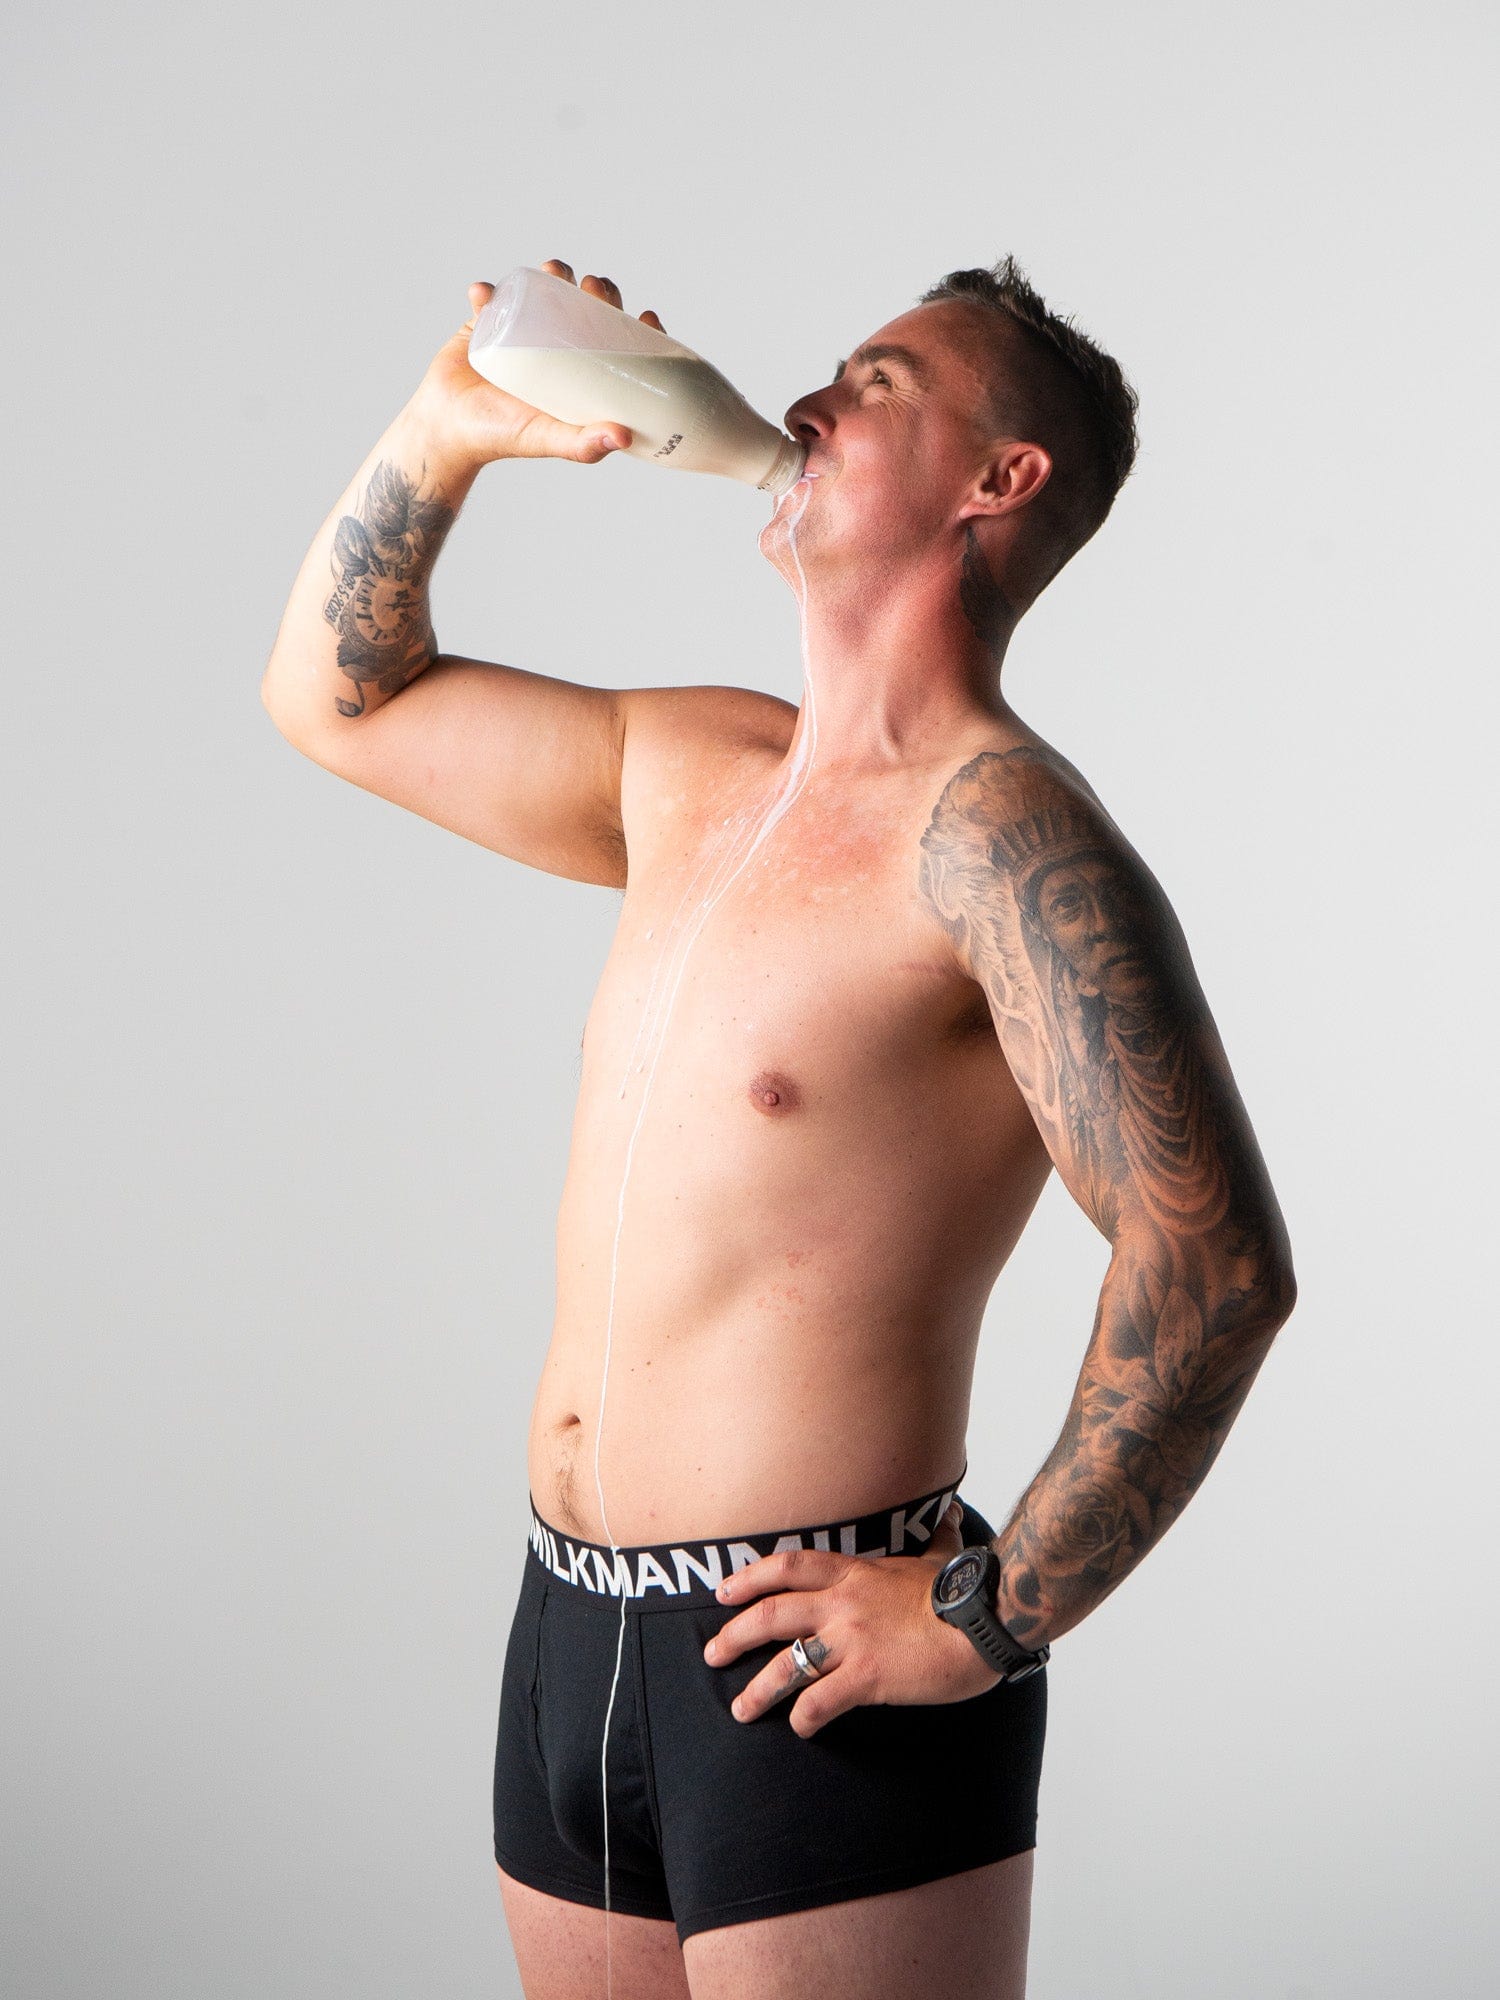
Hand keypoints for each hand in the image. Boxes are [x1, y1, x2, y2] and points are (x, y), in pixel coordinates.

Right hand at [407, 260, 669, 471]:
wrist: (448, 430)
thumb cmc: (502, 437)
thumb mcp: (548, 439)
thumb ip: (582, 445)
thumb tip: (624, 437)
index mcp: (577, 371)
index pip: (617, 342)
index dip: (635, 326)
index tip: (644, 316)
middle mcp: (555, 345)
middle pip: (588, 307)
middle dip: (597, 290)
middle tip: (593, 288)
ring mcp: (521, 329)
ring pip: (545, 290)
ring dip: (554, 274)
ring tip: (551, 272)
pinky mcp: (485, 320)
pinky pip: (489, 298)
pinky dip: (487, 292)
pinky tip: (484, 294)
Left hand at [703, 1498, 1001, 1737]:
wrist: (986, 1620)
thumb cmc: (966, 1589)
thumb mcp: (942, 1554)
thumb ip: (938, 1537)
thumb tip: (952, 1513)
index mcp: (855, 1572)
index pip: (789, 1566)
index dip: (751, 1577)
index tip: (725, 1592)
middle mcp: (843, 1602)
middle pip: (772, 1613)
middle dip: (735, 1634)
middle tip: (711, 1653)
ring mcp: (852, 1640)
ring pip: (787, 1663)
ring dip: (758, 1689)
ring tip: (740, 1710)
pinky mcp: (867, 1676)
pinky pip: (821, 1701)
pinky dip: (804, 1717)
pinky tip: (800, 1729)